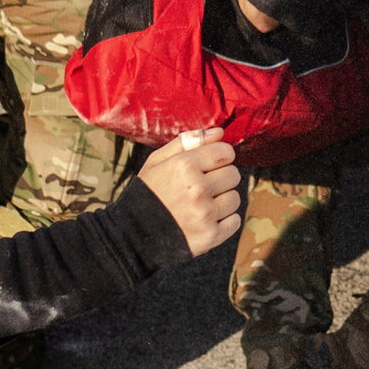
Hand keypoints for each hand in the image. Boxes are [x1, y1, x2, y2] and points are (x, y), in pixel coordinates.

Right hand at [140, 130, 242, 255]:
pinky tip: (206, 219)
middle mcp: (197, 189)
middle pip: (233, 174)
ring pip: (235, 198)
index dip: (219, 157)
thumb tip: (218, 132)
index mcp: (185, 166)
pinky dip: (224, 220)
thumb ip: (187, 142)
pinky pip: (235, 221)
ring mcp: (205, 214)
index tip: (210, 165)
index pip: (226, 152)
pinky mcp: (210, 236)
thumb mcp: (157, 161)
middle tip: (202, 186)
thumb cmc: (147, 193)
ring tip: (201, 204)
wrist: (133, 235)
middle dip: (221, 178)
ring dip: (222, 200)